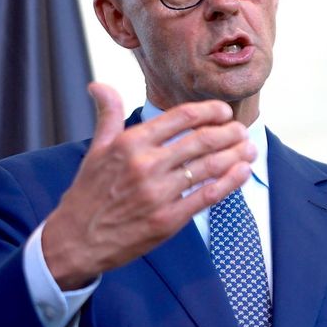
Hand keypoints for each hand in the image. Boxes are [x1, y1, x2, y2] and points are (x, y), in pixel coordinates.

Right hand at [42, 83, 254, 289]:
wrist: (76, 241)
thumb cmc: (88, 193)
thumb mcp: (96, 149)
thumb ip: (108, 115)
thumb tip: (99, 85)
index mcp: (130, 143)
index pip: (181, 117)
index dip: (209, 111)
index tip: (224, 111)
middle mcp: (146, 165)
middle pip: (202, 140)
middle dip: (229, 132)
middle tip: (242, 130)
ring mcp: (158, 193)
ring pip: (210, 167)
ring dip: (236, 154)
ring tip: (249, 148)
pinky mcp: (168, 220)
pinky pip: (208, 196)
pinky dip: (230, 181)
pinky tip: (242, 171)